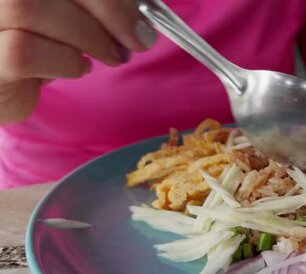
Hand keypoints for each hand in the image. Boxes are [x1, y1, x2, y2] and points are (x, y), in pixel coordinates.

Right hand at [0, 0, 156, 121]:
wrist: (4, 84)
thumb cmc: (40, 41)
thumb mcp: (71, 13)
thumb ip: (99, 6)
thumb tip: (139, 17)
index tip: (142, 17)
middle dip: (108, 10)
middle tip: (136, 40)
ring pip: (29, 8)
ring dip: (89, 38)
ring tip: (111, 56)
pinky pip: (22, 51)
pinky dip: (65, 63)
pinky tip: (77, 67)